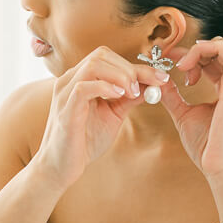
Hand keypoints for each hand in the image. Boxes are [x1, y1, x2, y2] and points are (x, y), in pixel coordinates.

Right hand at [33, 45, 169, 189]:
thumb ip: (129, 98)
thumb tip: (152, 85)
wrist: (61, 167)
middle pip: (102, 55)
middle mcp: (70, 80)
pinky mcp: (65, 110)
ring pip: (93, 65)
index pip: (108, 58)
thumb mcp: (113, 114)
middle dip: (130, 68)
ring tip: (133, 92)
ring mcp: (65, 93)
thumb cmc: (84, 140)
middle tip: (147, 87)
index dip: (137, 65)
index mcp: (80, 78)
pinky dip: (105, 87)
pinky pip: (83, 88)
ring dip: (120, 76)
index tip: (161, 78)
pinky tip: (119, 97)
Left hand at [157, 36, 222, 181]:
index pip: (217, 59)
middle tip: (174, 63)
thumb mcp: (185, 115)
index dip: (193, 55)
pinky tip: (187, 66)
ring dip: (199, 49)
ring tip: (181, 66)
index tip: (171, 61)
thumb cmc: (209, 148)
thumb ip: (173, 96)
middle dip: (195, 50)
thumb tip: (158, 82)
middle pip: (221, 49)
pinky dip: (205, 50)